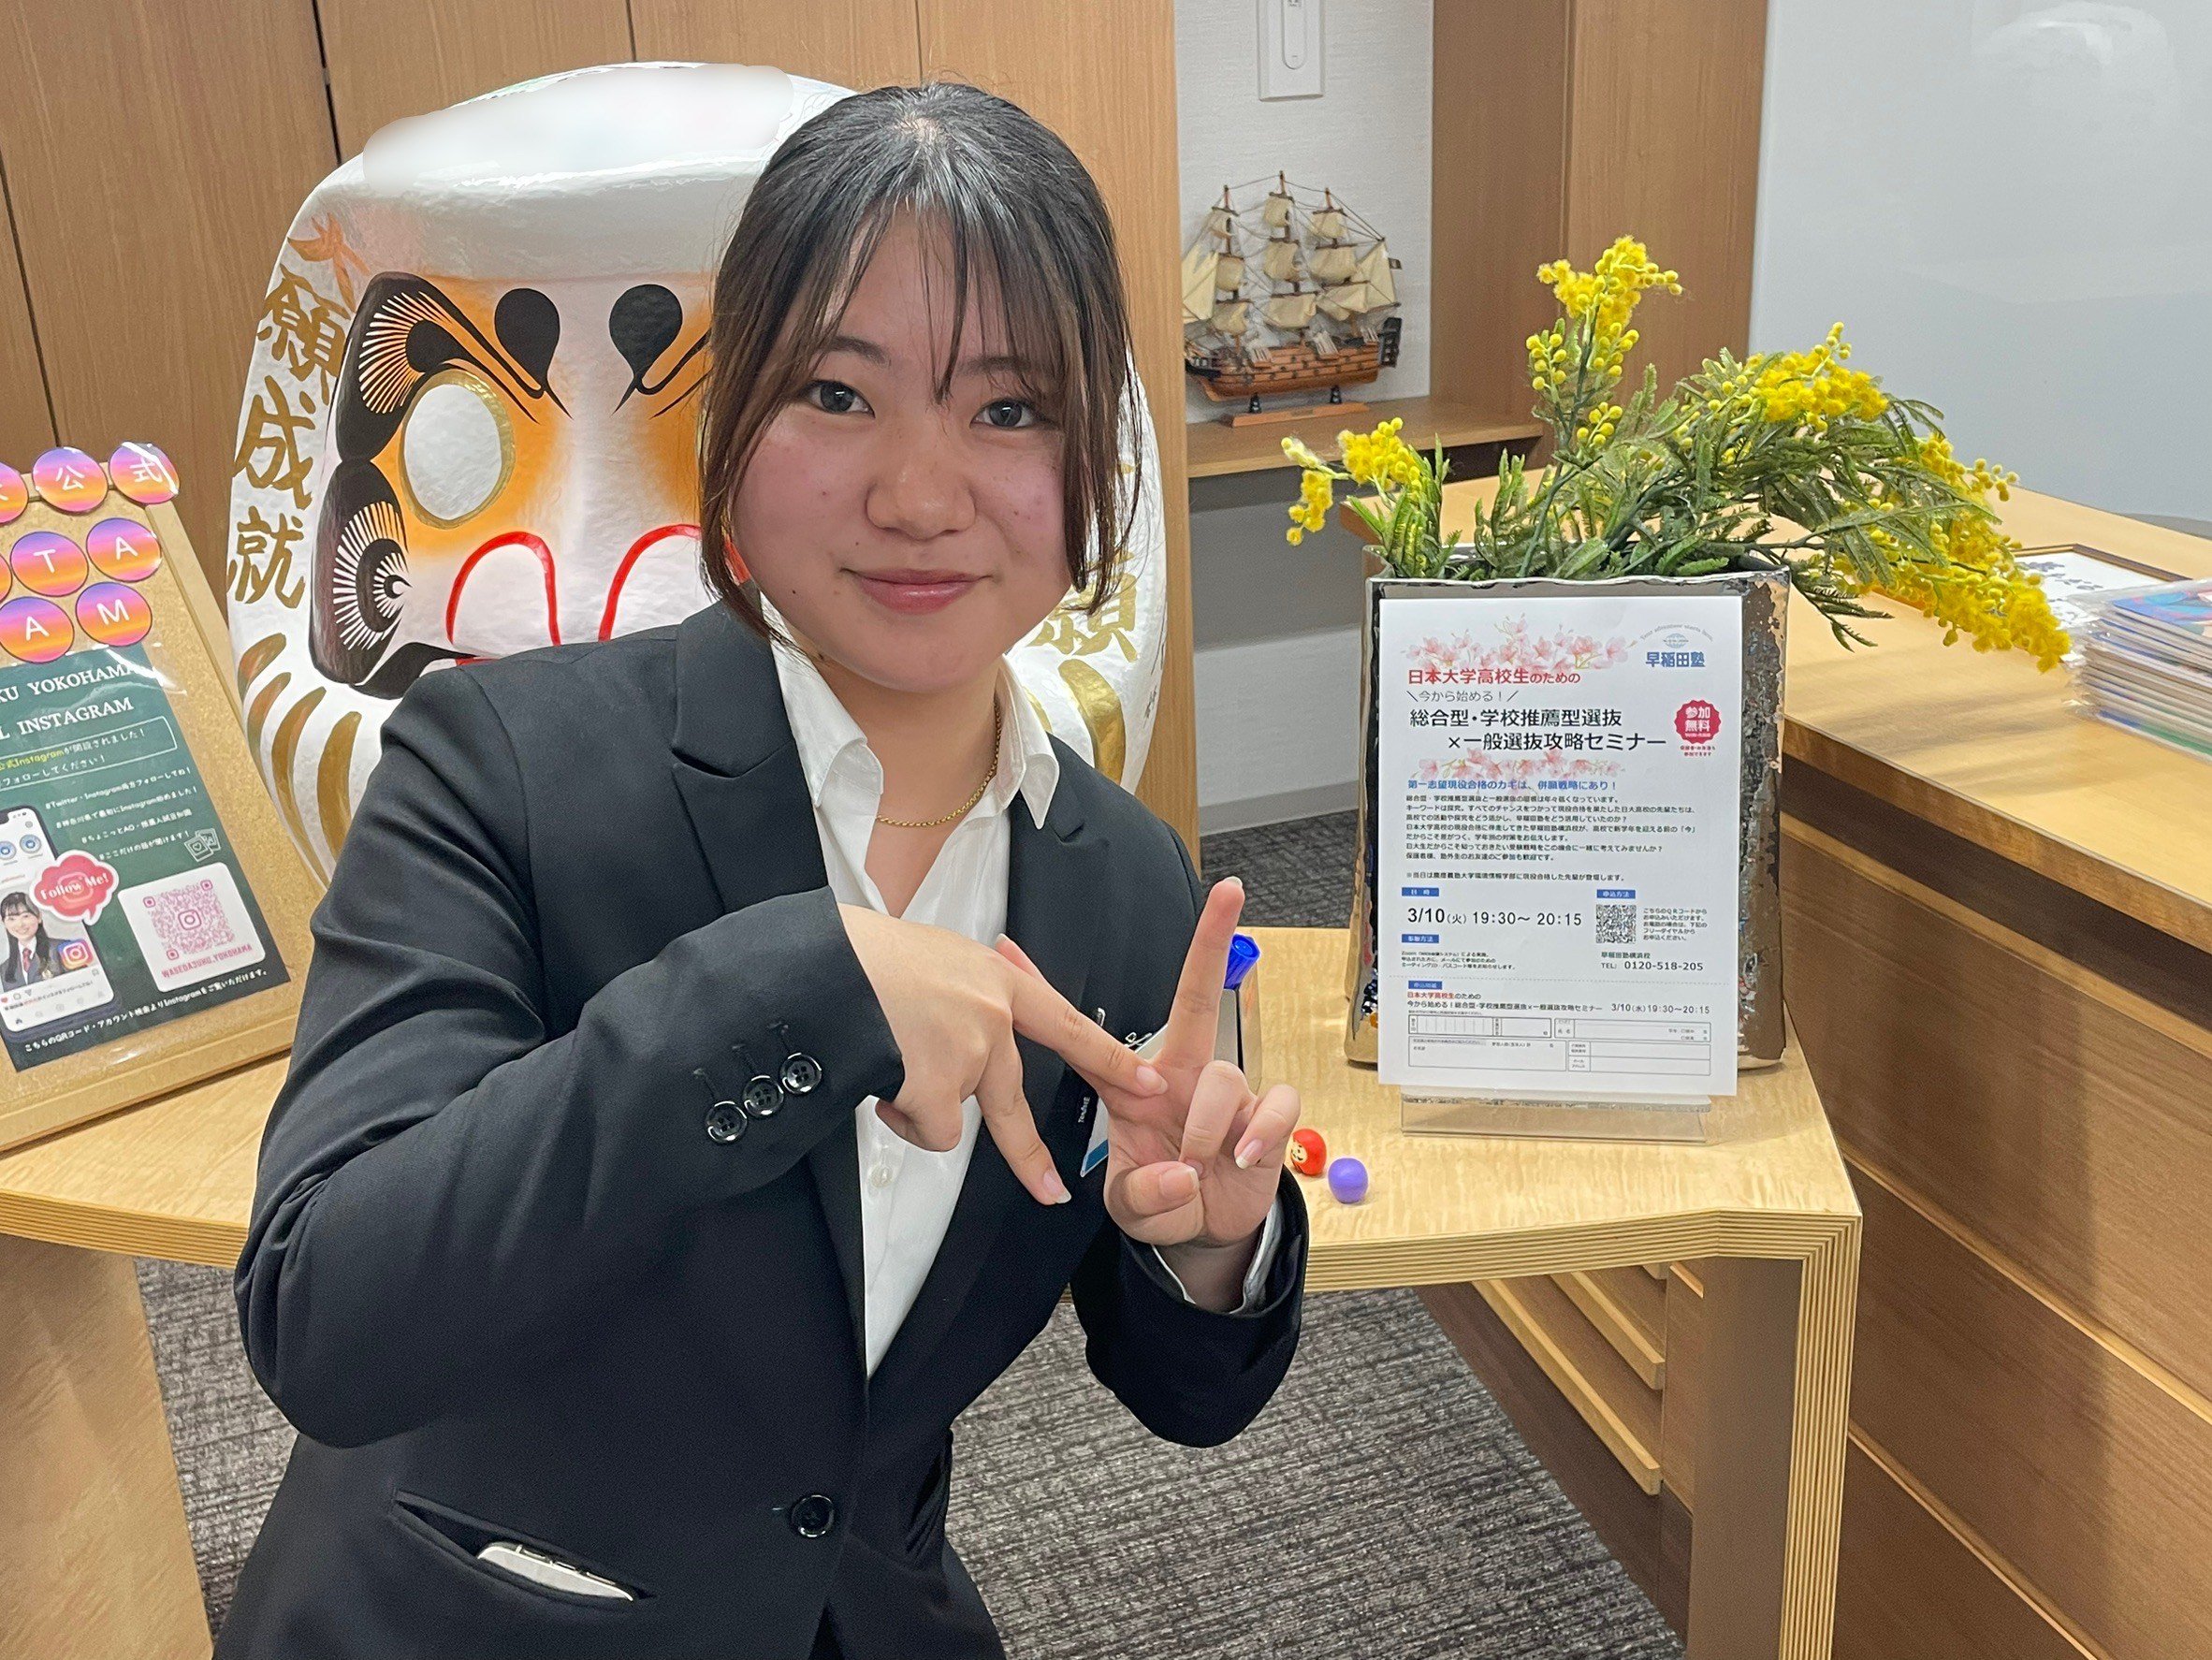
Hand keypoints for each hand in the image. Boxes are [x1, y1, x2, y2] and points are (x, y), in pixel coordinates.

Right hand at [837, 903, 1168, 1206]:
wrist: (824, 966)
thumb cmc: (862, 955)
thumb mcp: (930, 953)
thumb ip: (961, 990)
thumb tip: (960, 1013)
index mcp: (995, 979)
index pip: (1067, 1024)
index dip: (1110, 1058)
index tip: (1148, 1083)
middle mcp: (992, 1017)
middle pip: (1015, 1100)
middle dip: (1031, 1157)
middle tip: (1052, 1190)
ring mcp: (970, 1054)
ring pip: (952, 1116)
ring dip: (914, 1104)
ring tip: (880, 1062)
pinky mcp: (940, 1086)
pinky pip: (927, 1129)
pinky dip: (899, 1118)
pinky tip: (878, 1082)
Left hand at [995, 876, 1300, 1252]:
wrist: (1212, 1227)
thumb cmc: (1164, 1199)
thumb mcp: (1133, 1204)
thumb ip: (1144, 1193)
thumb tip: (1180, 1174)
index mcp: (1136, 1086)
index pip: (1085, 1034)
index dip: (1047, 993)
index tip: (1010, 951)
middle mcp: (1182, 1074)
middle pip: (1196, 997)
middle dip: (1211, 941)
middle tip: (1228, 892)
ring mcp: (1229, 1090)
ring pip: (1220, 1076)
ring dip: (1204, 1128)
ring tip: (1193, 1165)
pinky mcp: (1267, 1112)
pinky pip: (1272, 1103)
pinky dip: (1258, 1133)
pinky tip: (1243, 1155)